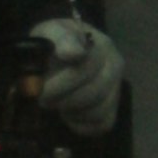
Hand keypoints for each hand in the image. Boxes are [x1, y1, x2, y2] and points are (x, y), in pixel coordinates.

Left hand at [27, 11, 125, 141]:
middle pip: (94, 93)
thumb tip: (74, 53)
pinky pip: (100, 125)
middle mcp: (115, 68)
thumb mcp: (52, 32)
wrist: (61, 51)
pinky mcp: (111, 110)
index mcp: (102, 46)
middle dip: (63, 99)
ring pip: (98, 112)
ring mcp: (116, 90)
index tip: (41, 89)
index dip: (62, 83)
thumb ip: (62, 39)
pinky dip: (80, 124)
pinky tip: (67, 113)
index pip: (87, 69)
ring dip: (71, 112)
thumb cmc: (55, 41)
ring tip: (55, 103)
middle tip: (43, 98)